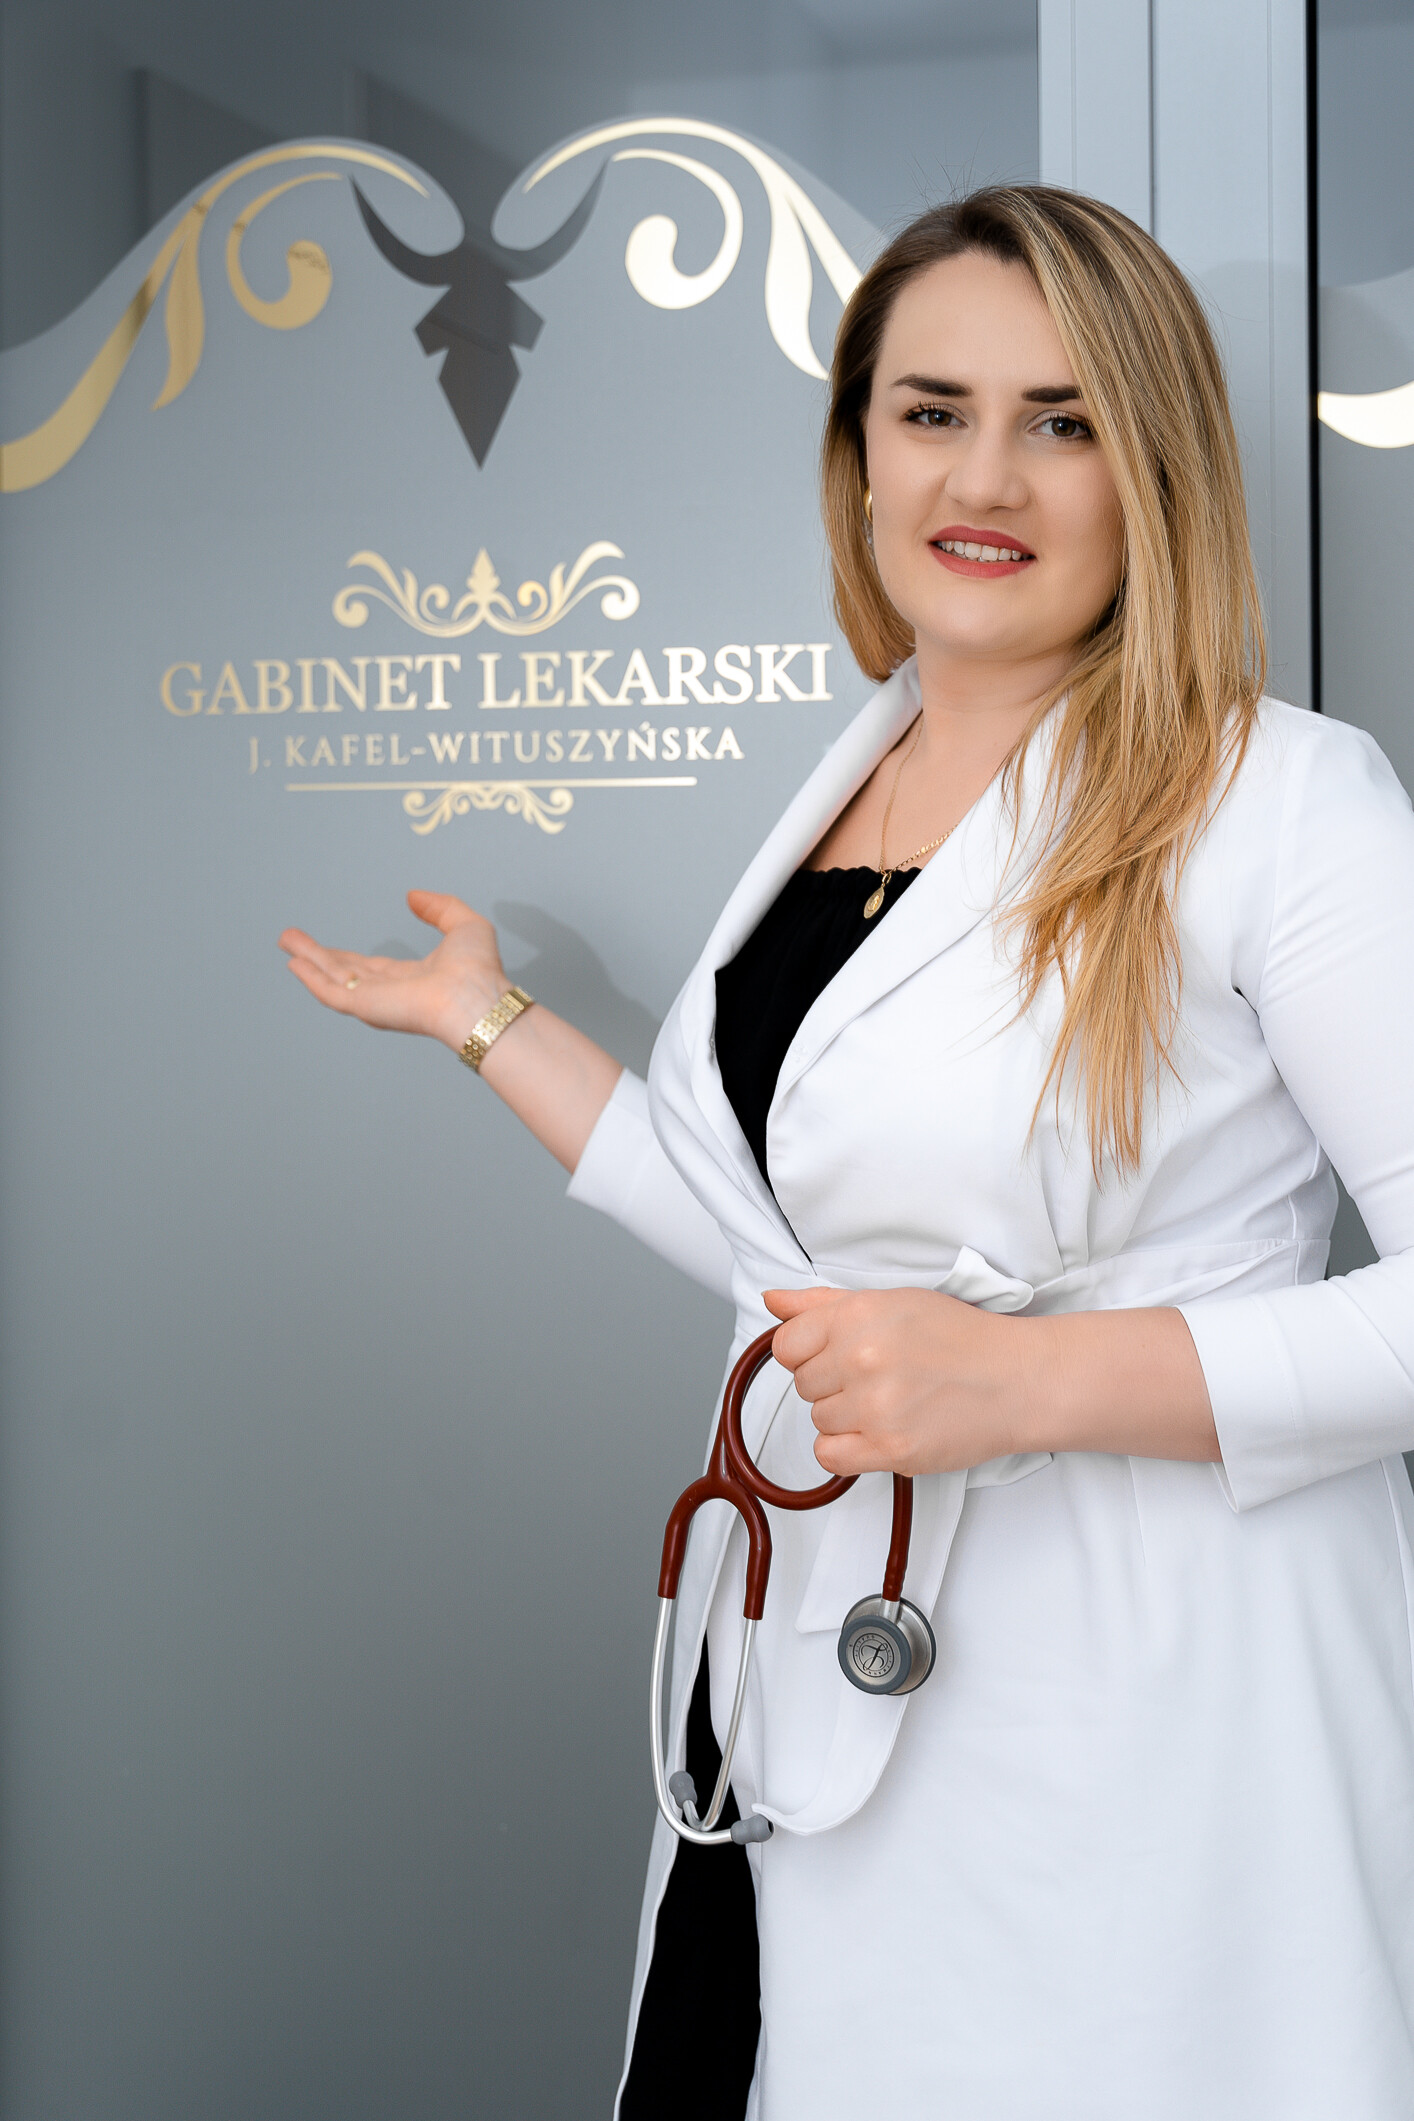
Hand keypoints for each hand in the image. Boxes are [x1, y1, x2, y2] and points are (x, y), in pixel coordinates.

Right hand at [279, 890, 505, 1049]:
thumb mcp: (464, 925)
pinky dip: (311, 978)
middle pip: (344, 973)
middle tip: (290, 939)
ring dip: (307, 959)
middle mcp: (390, 992)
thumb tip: (412, 896)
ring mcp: (376, 1001)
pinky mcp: (365, 1007)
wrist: (476, 997)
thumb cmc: (479, 969)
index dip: (344, 956)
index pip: (370, 968)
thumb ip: (440, 908)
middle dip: (316, 956)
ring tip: (285, 940)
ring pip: (332, 978)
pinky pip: (331, 993)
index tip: (324, 946)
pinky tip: (294, 962)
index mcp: (412, 978)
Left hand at [764, 1286, 1033, 1477]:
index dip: (808, 1354)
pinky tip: (877, 1432)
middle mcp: (861, 1358)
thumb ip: (823, 1304)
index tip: (836, 1358)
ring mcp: (875, 1406)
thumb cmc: (959, 1338)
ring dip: (846, 1417)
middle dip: (833, 1384)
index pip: (786, 1346)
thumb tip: (772, 1302)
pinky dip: (847, 1450)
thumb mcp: (891, 1302)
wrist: (1015, 1379)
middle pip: (803, 1385)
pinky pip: (830, 1456)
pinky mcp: (891, 1447)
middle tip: (879, 1378)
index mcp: (857, 1316)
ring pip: (819, 1420)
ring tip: (891, 1402)